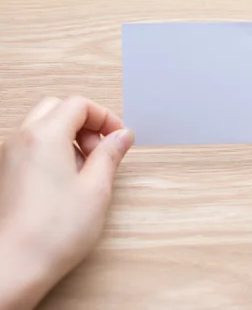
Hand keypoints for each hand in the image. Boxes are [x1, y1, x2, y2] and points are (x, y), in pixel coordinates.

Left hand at [0, 96, 133, 309]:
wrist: (15, 265)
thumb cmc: (53, 231)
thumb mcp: (96, 188)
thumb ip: (110, 155)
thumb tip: (121, 137)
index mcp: (45, 136)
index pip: (78, 105)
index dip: (104, 117)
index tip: (119, 137)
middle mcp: (21, 139)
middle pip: (57, 109)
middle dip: (85, 122)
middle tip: (102, 149)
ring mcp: (9, 156)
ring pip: (42, 126)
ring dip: (69, 136)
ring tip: (86, 168)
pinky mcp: (6, 173)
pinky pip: (31, 146)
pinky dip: (53, 149)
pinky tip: (67, 180)